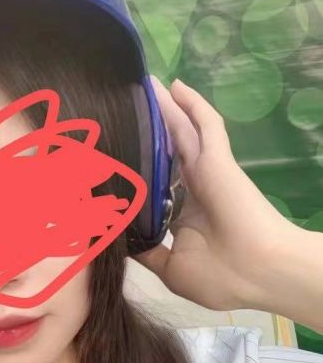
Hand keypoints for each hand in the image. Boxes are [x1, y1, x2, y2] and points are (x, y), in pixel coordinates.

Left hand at [133, 76, 295, 311]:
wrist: (255, 273)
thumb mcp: (169, 268)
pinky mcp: (217, 160)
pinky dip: (191, 104)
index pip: (155, 187)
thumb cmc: (216, 277)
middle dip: (148, 133)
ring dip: (165, 109)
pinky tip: (174, 86)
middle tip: (122, 111)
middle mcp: (193, 190)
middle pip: (165, 152)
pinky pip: (205, 125)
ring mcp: (206, 172)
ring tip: (143, 86)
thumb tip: (121, 238)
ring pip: (181, 131)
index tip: (107, 163)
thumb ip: (146, 250)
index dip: (136, 174)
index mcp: (184, 217)